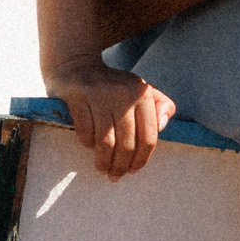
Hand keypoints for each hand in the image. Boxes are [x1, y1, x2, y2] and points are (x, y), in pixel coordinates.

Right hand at [52, 60, 173, 178]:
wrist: (77, 64)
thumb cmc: (114, 86)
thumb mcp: (141, 90)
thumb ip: (160, 106)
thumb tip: (162, 126)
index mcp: (142, 94)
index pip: (148, 137)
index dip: (142, 159)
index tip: (134, 170)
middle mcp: (123, 93)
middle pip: (127, 143)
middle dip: (121, 165)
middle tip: (115, 176)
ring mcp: (99, 94)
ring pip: (105, 142)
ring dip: (104, 161)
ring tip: (103, 169)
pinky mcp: (77, 97)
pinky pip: (85, 132)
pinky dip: (88, 145)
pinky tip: (89, 148)